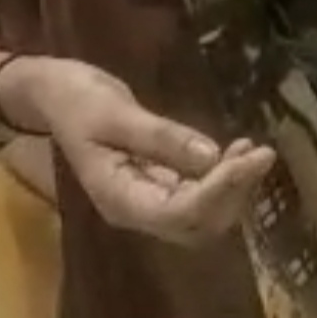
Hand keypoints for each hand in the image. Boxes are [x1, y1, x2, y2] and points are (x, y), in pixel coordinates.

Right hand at [5, 57, 273, 245]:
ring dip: (232, 189)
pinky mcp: (157, 185)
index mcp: (117, 198)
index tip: (251, 158)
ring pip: (200, 215)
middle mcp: (135, 209)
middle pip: (195, 223)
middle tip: (262, 153)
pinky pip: (196, 195)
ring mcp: (146, 200)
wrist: (54, 94)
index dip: (220, 191)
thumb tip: (212, 157)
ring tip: (256, 151)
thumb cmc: (77, 99)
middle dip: (233, 193)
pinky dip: (222, 179)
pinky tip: (238, 152)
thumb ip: (161, 137)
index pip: (179, 213)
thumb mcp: (116, 112)